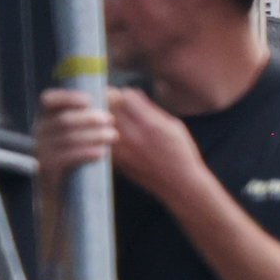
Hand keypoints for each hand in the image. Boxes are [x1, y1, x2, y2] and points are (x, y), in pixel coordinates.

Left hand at [33, 84, 205, 204]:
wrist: (180, 186)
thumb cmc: (181, 154)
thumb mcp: (174, 126)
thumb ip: (151, 109)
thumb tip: (131, 93)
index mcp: (151, 124)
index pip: (123, 96)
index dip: (121, 93)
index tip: (120, 94)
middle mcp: (134, 137)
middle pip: (107, 108)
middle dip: (105, 102)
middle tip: (105, 102)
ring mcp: (122, 151)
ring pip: (98, 125)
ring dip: (98, 119)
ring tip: (101, 118)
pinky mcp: (116, 162)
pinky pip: (99, 141)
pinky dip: (99, 134)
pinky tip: (104, 135)